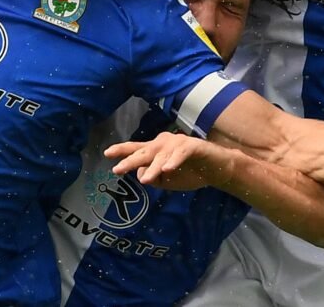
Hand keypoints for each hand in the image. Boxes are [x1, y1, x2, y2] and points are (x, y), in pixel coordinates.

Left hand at [106, 132, 234, 190]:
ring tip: (145, 179)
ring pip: (162, 156)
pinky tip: (168, 169)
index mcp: (156, 150)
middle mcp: (164, 143)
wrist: (217, 169)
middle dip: (130, 160)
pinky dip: (174, 160)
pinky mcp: (194, 146)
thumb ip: (153, 177)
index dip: (122, 150)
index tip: (106, 154)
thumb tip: (139, 174)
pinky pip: (181, 153)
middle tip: (118, 169)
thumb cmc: (190, 172)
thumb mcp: (167, 180)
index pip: (136, 149)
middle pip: (145, 151)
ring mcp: (178, 143)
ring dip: (154, 168)